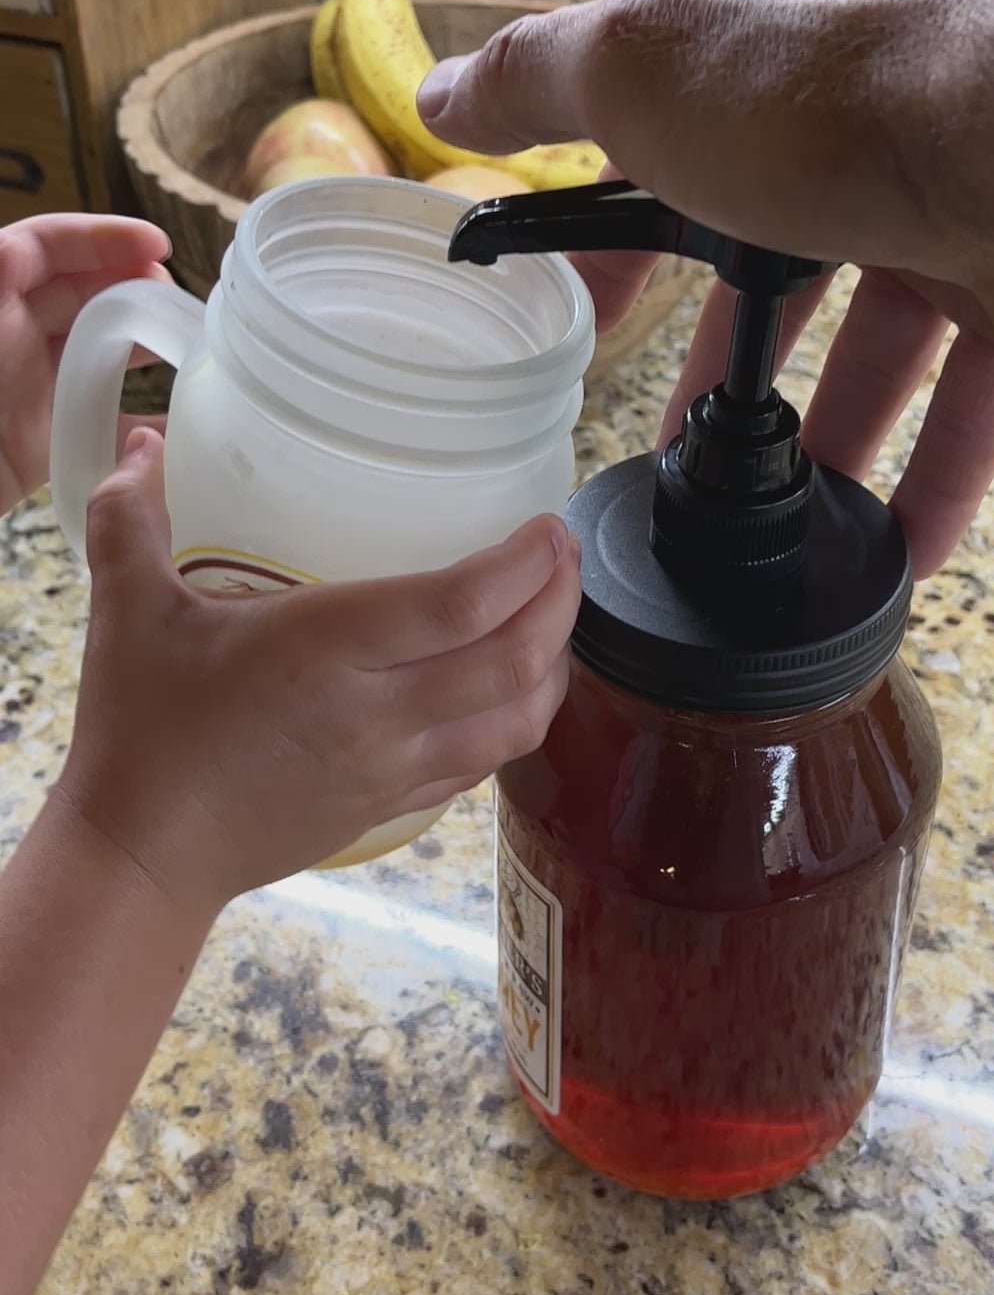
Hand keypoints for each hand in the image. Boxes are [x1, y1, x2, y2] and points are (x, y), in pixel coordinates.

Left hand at [0, 212, 170, 516]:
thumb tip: (15, 249)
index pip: (44, 246)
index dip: (100, 237)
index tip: (158, 245)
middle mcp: (8, 336)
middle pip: (79, 295)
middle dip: (132, 287)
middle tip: (177, 303)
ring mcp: (25, 390)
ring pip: (94, 353)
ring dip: (140, 344)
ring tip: (186, 346)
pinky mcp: (38, 447)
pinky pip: (98, 429)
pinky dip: (138, 426)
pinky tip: (180, 425)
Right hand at [55, 430, 580, 908]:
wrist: (140, 856)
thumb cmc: (139, 732)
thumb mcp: (127, 610)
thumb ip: (130, 514)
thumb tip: (140, 438)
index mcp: (323, 651)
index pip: (459, 607)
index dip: (523, 565)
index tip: (548, 525)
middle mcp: (375, 713)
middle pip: (510, 662)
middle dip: (560, 604)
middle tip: (565, 555)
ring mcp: (390, 769)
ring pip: (514, 722)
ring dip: (552, 667)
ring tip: (555, 616)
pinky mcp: (391, 807)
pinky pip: (482, 764)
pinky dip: (516, 720)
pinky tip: (514, 688)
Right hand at [417, 0, 993, 575]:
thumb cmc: (813, 101)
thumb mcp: (633, 71)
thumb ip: (534, 81)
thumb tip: (438, 92)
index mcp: (748, 81)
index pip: (662, 159)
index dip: (617, 241)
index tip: (588, 319)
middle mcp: (845, 142)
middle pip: (774, 272)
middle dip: (725, 367)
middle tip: (680, 455)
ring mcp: (937, 215)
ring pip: (875, 347)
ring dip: (826, 435)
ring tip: (774, 524)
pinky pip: (967, 406)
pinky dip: (934, 482)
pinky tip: (899, 553)